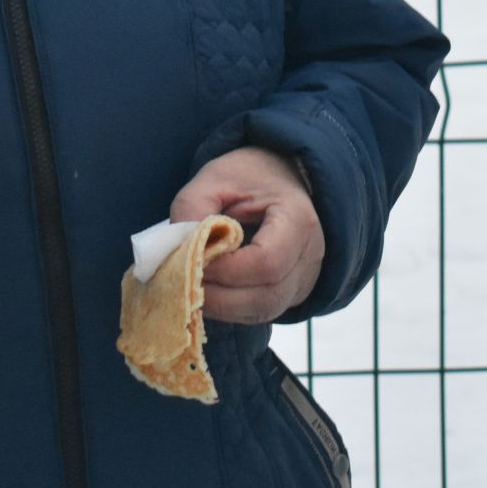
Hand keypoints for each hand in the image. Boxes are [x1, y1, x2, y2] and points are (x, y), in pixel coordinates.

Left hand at [171, 146, 324, 324]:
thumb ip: (192, 208)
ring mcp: (305, 278)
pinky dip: (231, 309)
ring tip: (193, 287)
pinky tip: (209, 292)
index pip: (266, 263)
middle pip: (266, 296)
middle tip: (183, 280)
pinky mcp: (292, 292)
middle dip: (219, 296)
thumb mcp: (215, 177)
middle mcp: (310, 256)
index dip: (225, 270)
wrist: (282, 177)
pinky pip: (262, 312)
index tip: (193, 259)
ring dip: (222, 308)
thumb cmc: (249, 175)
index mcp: (298, 220)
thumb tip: (176, 251)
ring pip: (264, 311)